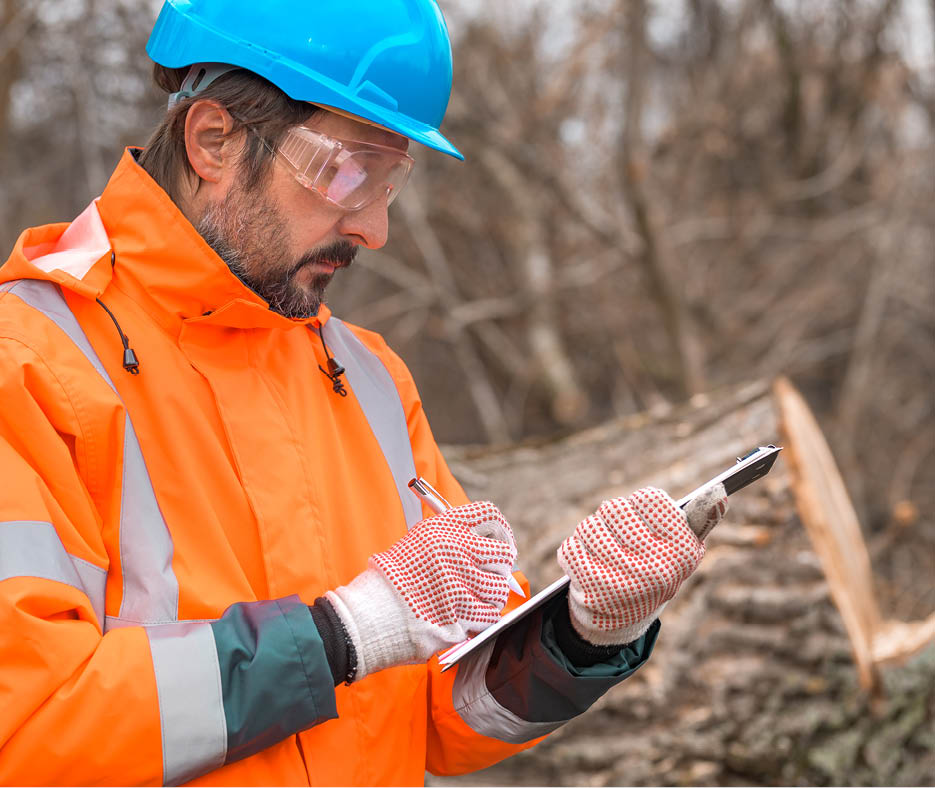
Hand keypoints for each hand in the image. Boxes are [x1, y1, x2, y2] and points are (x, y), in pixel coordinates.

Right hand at [326, 501, 516, 679]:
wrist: (371, 613)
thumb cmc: (394, 577)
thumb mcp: (418, 541)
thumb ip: (452, 536)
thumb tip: (485, 541)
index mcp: (445, 529)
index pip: (490, 516)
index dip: (501, 530)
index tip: (500, 542)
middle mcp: (457, 552)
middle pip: (504, 554)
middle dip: (500, 567)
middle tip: (489, 576)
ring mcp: (462, 584)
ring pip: (499, 589)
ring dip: (490, 595)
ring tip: (470, 598)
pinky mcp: (463, 615)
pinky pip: (490, 615)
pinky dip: (482, 618)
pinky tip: (464, 616)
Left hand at [557, 484, 727, 645]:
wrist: (621, 622)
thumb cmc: (653, 573)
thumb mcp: (680, 552)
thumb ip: (697, 521)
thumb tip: (720, 494)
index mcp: (680, 552)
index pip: (650, 498)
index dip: (640, 505)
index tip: (641, 517)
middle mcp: (653, 566)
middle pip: (614, 509)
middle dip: (612, 519)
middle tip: (618, 538)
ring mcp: (620, 578)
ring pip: (590, 526)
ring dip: (591, 535)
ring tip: (603, 553)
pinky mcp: (590, 587)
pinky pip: (570, 547)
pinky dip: (575, 552)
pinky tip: (587, 565)